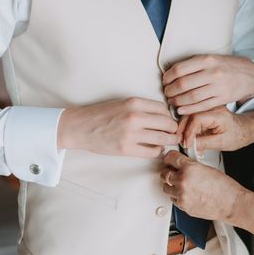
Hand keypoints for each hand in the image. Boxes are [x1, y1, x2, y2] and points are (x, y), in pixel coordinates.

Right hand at [57, 98, 179, 157]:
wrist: (79, 127)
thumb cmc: (100, 114)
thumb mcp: (122, 103)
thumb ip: (141, 108)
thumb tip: (162, 116)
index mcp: (134, 103)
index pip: (163, 109)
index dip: (169, 116)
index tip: (169, 120)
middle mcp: (134, 117)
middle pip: (167, 123)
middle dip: (173, 129)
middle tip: (174, 132)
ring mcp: (131, 134)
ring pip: (162, 138)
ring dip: (170, 140)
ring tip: (171, 141)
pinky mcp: (126, 149)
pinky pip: (152, 151)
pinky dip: (158, 150)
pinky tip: (157, 148)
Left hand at [160, 151, 253, 236]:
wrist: (231, 204)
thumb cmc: (224, 187)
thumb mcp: (207, 168)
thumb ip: (191, 165)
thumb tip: (182, 164)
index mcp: (189, 168)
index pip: (170, 158)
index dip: (169, 158)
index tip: (169, 159)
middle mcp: (183, 181)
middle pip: (164, 173)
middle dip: (168, 171)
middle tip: (173, 171)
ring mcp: (182, 195)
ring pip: (166, 187)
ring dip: (171, 184)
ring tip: (181, 183)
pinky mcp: (183, 206)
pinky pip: (173, 199)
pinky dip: (176, 196)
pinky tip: (186, 193)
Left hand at [162, 55, 253, 114]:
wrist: (249, 74)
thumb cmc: (224, 66)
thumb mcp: (210, 59)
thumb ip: (192, 65)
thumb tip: (170, 73)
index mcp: (207, 60)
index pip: (179, 69)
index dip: (167, 77)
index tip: (164, 81)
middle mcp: (213, 72)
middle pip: (183, 84)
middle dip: (170, 91)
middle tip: (166, 93)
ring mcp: (219, 87)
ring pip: (191, 97)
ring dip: (178, 101)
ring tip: (172, 101)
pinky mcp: (223, 99)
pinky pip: (202, 106)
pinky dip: (189, 109)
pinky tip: (181, 110)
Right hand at [177, 106, 252, 151]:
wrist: (244, 129)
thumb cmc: (237, 135)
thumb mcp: (222, 143)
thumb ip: (204, 143)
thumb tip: (189, 145)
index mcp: (218, 113)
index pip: (196, 118)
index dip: (188, 131)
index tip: (186, 143)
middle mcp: (211, 107)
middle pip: (189, 114)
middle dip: (182, 129)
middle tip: (181, 143)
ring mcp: (207, 108)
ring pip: (188, 115)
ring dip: (183, 129)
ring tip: (184, 142)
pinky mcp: (204, 112)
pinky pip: (191, 118)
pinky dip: (188, 128)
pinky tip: (188, 138)